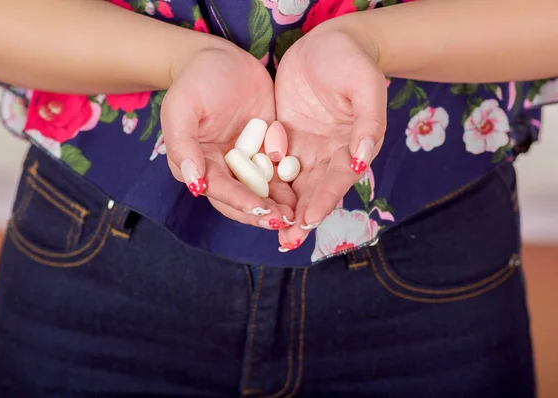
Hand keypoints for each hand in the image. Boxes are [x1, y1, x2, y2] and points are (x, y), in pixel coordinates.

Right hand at [161, 43, 296, 229]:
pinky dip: (291, 186)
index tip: (259, 210)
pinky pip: (280, 173)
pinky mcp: (268, 152)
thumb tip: (194, 184)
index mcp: (199, 164)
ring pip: (263, 192)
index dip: (239, 201)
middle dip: (262, 213)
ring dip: (279, 206)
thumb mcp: (182, 107)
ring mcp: (247, 163)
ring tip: (298, 216)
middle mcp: (223, 170)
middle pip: (242, 199)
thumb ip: (183, 145)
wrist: (222, 58)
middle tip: (284, 221)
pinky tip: (308, 195)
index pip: (220, 190)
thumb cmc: (196, 80)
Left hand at [274, 24, 387, 250]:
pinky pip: (273, 163)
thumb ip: (368, 121)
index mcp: (352, 146)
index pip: (337, 180)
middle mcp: (329, 154)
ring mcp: (306, 147)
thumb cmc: (351, 60)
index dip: (324, 201)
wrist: (329, 41)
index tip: (308, 220)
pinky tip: (250, 198)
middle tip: (286, 241)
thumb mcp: (365, 85)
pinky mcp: (285, 137)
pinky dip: (264, 182)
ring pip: (292, 184)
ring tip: (267, 229)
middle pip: (315, 191)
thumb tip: (362, 158)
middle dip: (301, 217)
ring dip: (281, 207)